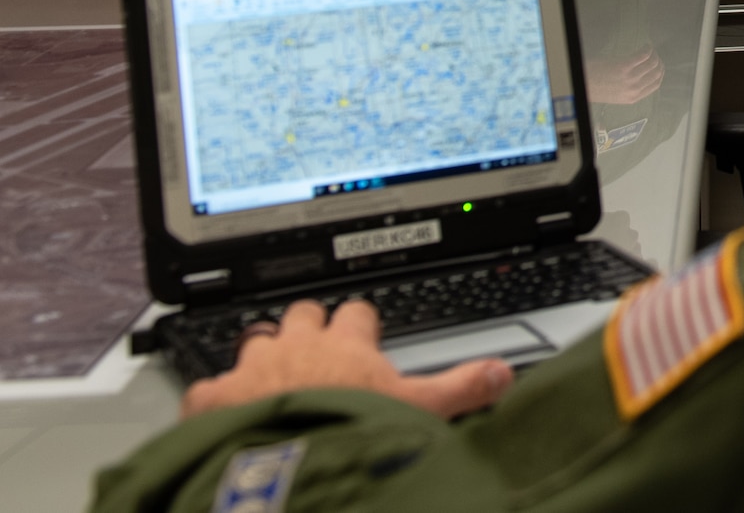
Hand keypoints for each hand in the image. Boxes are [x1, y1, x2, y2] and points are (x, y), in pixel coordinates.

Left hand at [180, 299, 512, 420]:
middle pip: (303, 314)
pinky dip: (214, 396)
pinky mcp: (212, 397)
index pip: (356, 313)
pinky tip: (218, 411)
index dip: (359, 322)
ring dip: (263, 352)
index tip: (362, 328)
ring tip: (269, 372)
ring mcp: (252, 368)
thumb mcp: (420, 412)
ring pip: (255, 338)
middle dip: (308, 324)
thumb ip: (462, 389)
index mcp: (346, 345)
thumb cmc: (350, 433)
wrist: (284, 463)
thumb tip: (502, 375)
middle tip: (315, 343)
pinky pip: (208, 384)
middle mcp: (298, 346)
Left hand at [584, 44, 664, 104]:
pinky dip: (648, 48)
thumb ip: (630, 89)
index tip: (659, 65)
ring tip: (650, 48)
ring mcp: (630, 78)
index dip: (660, 73)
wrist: (582, 83)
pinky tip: (646, 45)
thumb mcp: (617, 95)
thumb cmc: (596, 87)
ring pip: (652, 63)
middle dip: (659, 62)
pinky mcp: (623, 66)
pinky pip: (643, 56)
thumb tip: (642, 77)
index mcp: (633, 98)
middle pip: (657, 73)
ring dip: (654, 53)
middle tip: (655, 55)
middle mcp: (634, 89)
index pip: (656, 85)